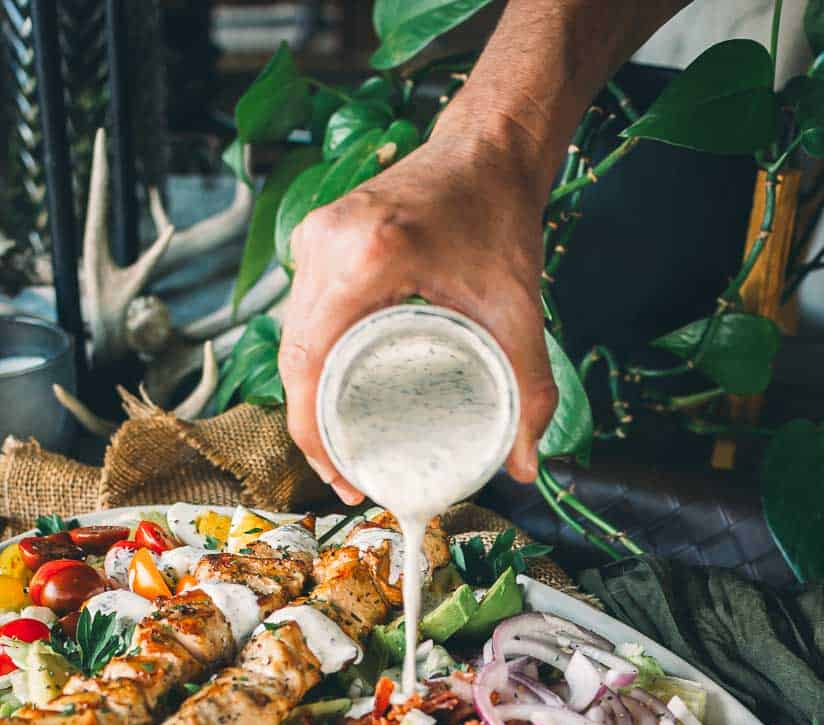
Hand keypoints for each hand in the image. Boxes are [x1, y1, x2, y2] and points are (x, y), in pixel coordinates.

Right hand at [279, 126, 556, 503]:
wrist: (488, 146)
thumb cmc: (499, 217)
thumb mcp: (518, 308)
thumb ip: (529, 388)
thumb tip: (526, 466)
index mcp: (366, 256)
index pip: (312, 365)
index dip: (316, 435)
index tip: (345, 478)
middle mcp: (326, 243)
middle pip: (296, 361)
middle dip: (314, 430)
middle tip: (350, 477)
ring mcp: (314, 238)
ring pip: (294, 342)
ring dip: (310, 400)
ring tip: (343, 449)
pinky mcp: (316, 240)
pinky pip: (303, 318)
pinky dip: (316, 365)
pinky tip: (337, 401)